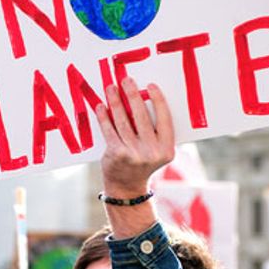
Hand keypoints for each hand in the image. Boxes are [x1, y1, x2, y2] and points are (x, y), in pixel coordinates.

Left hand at [95, 78, 174, 198]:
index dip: (158, 100)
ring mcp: (133, 154)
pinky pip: (109, 130)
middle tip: (127, 80)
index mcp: (166, 149)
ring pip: (123, 120)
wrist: (127, 187)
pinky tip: (101, 106)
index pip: (164, 118)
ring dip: (115, 101)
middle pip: (141, 116)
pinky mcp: (116, 154)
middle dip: (133, 94)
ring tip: (111, 88)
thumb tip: (144, 98)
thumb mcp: (157, 150)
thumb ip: (155, 131)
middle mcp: (151, 152)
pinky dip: (104, 116)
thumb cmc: (143, 162)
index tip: (150, 85)